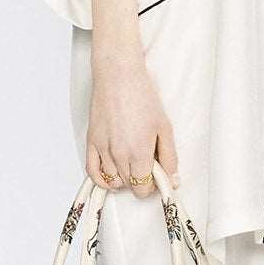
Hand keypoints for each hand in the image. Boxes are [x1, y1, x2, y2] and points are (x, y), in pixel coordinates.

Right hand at [86, 47, 177, 198]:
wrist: (118, 76)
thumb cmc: (142, 97)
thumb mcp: (165, 127)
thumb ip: (170, 157)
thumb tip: (173, 180)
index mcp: (139, 153)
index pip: (143, 188)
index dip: (152, 186)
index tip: (156, 175)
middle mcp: (118, 155)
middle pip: (129, 185)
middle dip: (140, 180)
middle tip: (147, 164)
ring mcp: (102, 149)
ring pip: (112, 181)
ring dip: (123, 178)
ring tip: (132, 164)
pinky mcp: (91, 141)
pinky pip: (92, 172)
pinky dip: (101, 180)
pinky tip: (111, 177)